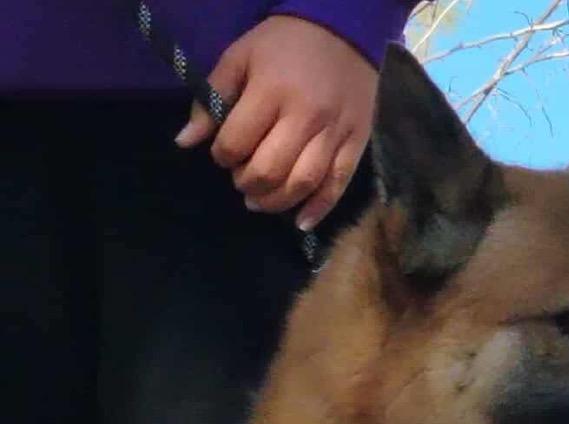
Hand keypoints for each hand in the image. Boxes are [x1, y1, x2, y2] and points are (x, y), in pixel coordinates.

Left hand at [175, 15, 376, 229]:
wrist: (344, 30)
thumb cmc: (285, 44)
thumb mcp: (240, 57)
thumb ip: (212, 98)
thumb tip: (186, 141)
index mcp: (272, 90)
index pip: (237, 142)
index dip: (223, 156)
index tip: (223, 154)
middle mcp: (305, 116)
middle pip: (270, 169)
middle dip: (247, 183)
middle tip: (242, 180)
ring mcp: (334, 133)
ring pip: (302, 183)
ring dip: (275, 201)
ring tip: (261, 201)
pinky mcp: (356, 144)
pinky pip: (337, 185)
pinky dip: (318, 209)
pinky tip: (300, 222)